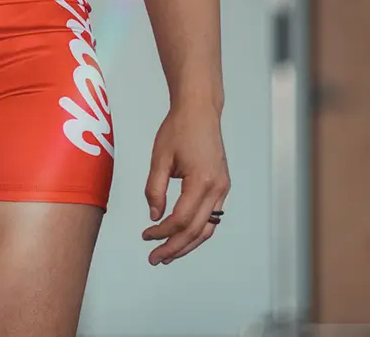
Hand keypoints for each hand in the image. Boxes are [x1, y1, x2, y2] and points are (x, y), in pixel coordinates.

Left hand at [141, 103, 229, 265]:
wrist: (199, 110)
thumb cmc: (178, 128)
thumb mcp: (160, 157)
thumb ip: (155, 188)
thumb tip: (154, 216)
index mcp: (201, 181)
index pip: (181, 219)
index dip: (162, 232)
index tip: (146, 237)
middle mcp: (217, 188)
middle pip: (196, 230)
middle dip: (175, 247)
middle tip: (155, 259)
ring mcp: (223, 188)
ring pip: (207, 227)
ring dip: (187, 244)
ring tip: (168, 255)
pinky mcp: (222, 185)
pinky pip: (211, 216)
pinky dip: (197, 229)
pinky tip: (182, 236)